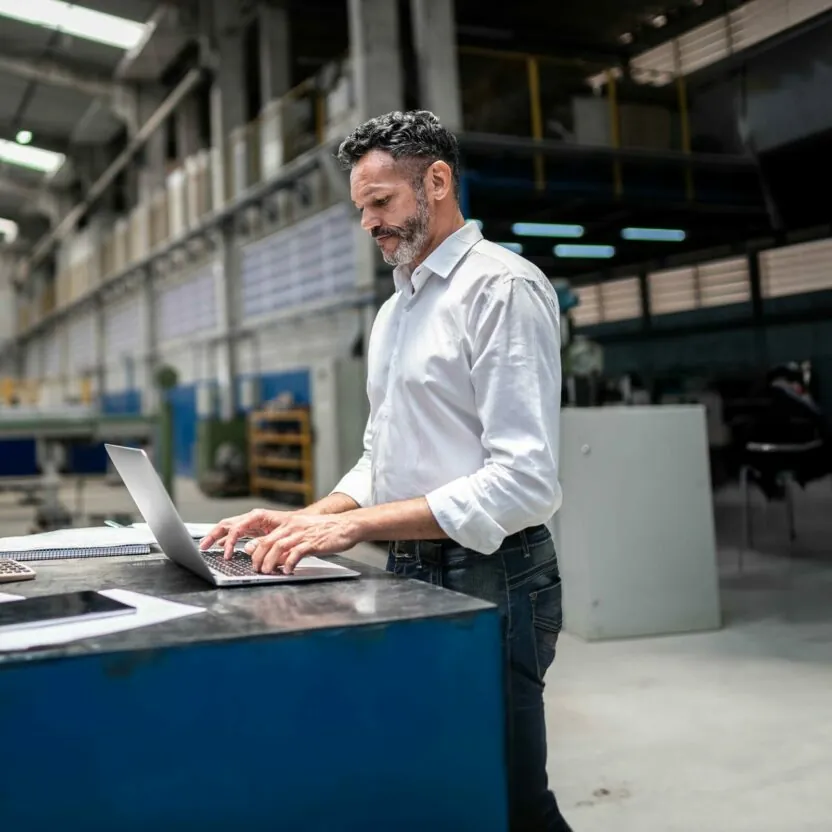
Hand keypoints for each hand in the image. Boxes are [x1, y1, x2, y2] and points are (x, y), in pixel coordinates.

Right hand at [199, 508, 293, 558]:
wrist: (305, 523)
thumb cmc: (295, 526)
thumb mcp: (281, 535)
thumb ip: (264, 542)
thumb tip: (248, 549)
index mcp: (257, 516)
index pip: (235, 528)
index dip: (229, 542)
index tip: (227, 555)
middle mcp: (252, 518)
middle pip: (226, 525)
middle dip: (212, 535)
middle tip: (202, 547)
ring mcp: (251, 523)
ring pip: (229, 528)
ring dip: (216, 536)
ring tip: (206, 546)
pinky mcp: (253, 529)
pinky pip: (235, 533)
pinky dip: (227, 539)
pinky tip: (221, 545)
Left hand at [243, 513, 360, 573]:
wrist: (347, 525)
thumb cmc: (326, 531)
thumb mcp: (304, 533)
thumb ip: (290, 542)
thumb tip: (275, 556)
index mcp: (289, 524)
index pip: (266, 537)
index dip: (256, 550)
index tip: (251, 561)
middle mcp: (293, 527)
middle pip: (268, 542)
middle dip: (259, 558)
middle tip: (257, 569)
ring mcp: (303, 534)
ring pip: (278, 547)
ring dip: (270, 561)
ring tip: (267, 572)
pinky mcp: (313, 542)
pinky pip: (296, 553)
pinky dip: (289, 563)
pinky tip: (287, 570)